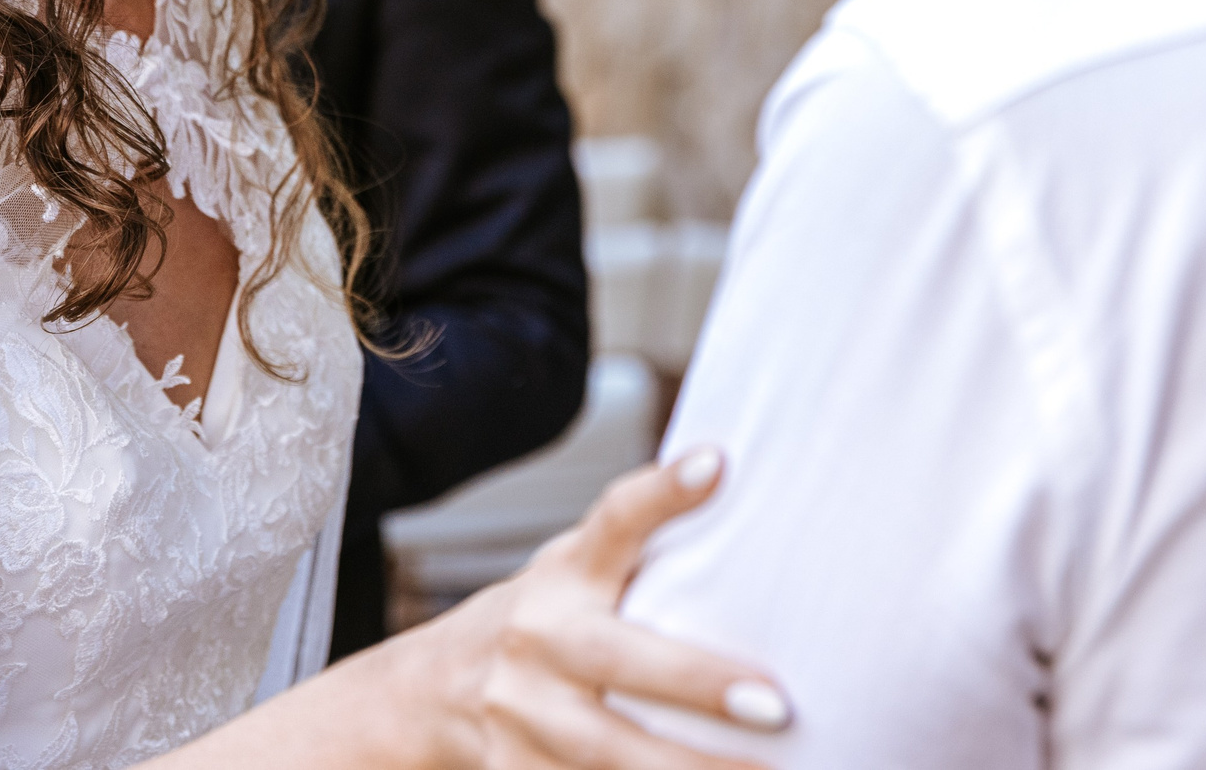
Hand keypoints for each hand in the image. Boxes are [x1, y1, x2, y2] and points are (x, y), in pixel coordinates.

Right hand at [423, 449, 789, 768]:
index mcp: (563, 580)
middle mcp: (538, 643)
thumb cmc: (539, 623)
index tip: (714, 465)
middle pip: (615, 660)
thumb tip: (727, 481)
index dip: (661, 492)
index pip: (612, 523)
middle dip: (694, 685)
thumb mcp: (574, 571)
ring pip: (607, 753)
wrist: (431, 693)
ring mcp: (523, 718)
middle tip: (774, 706)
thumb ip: (636, 547)